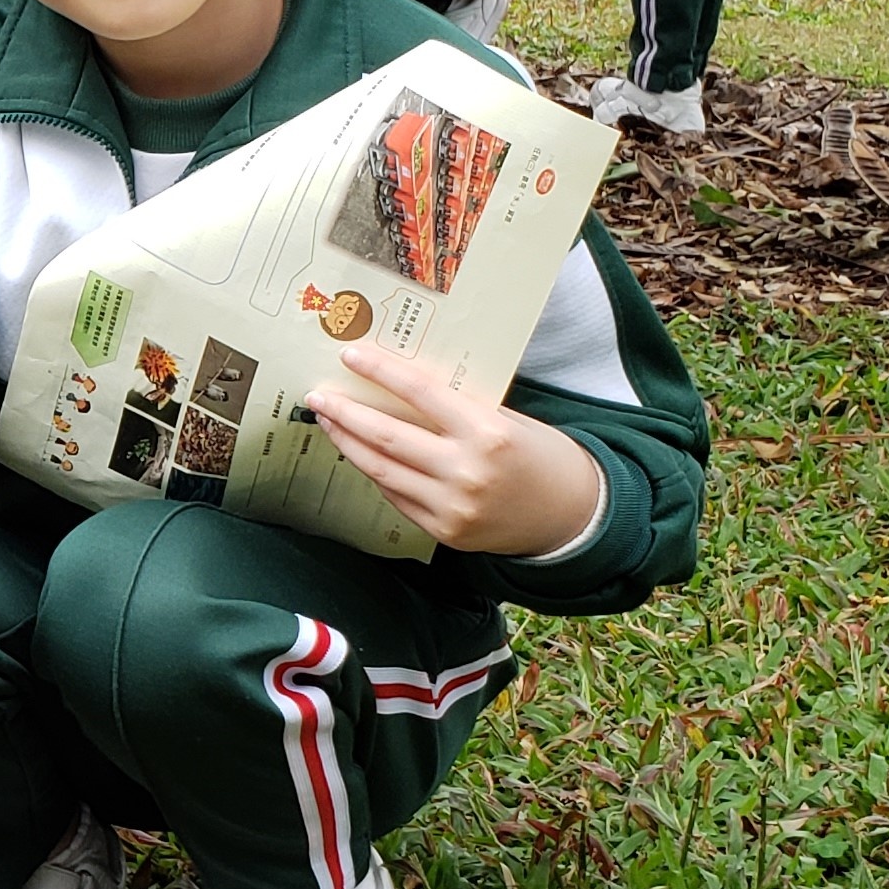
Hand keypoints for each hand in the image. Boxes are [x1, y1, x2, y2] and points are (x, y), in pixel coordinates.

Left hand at [303, 343, 604, 555]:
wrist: (570, 516)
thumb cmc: (541, 456)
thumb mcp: (508, 420)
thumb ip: (459, 410)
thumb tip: (399, 388)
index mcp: (487, 432)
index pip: (420, 393)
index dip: (380, 373)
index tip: (350, 355)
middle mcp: (465, 471)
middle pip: (387, 436)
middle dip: (345, 413)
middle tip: (318, 395)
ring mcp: (452, 506)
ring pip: (382, 470)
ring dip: (348, 444)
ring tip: (329, 422)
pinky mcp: (444, 532)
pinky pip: (396, 498)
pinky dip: (375, 473)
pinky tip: (359, 454)